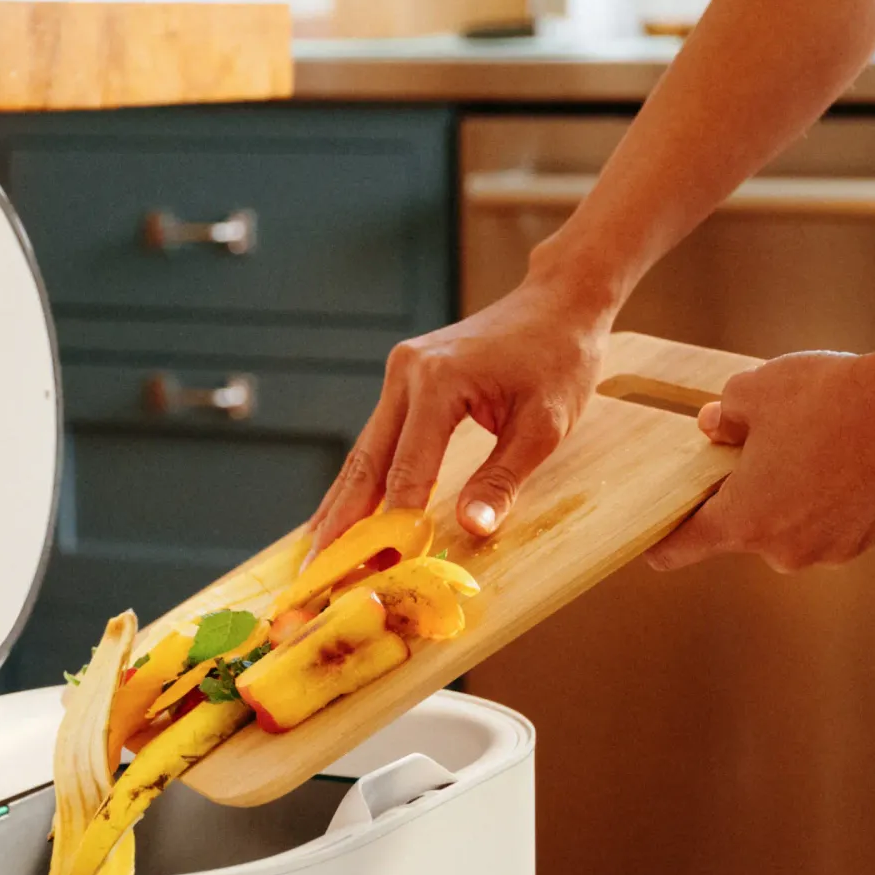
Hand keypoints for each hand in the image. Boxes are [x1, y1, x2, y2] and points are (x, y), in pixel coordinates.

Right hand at [312, 273, 616, 549]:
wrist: (558, 303)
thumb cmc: (559, 359)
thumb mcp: (544, 426)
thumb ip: (503, 478)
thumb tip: (471, 528)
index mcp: (439, 380)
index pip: (408, 468)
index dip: (395, 524)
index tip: (383, 569)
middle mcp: (407, 372)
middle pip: (366, 461)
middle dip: (342, 521)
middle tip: (316, 572)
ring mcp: (401, 373)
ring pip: (364, 451)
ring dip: (344, 504)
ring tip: (319, 554)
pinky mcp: (405, 379)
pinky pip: (378, 438)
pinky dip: (363, 479)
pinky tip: (343, 512)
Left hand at [644, 347, 874, 572]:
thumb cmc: (824, 397)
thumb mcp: (752, 390)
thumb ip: (722, 417)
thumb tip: (713, 430)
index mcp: (742, 521)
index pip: (683, 548)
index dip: (663, 544)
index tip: (650, 546)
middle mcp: (782, 550)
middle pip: (743, 527)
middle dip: (742, 494)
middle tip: (757, 447)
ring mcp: (828, 551)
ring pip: (789, 525)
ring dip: (788, 498)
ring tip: (811, 445)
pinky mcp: (866, 540)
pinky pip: (828, 523)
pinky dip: (826, 501)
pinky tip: (844, 458)